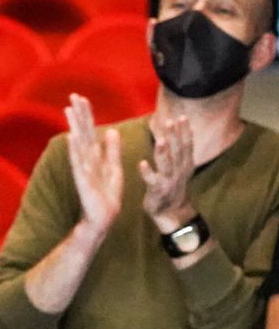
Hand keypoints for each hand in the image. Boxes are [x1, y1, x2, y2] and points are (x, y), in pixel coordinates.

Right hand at [64, 94, 122, 238]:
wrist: (104, 217)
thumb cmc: (107, 195)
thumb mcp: (114, 167)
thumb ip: (112, 150)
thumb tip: (110, 130)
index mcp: (94, 156)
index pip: (89, 131)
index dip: (86, 115)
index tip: (81, 98)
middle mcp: (86, 160)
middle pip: (82, 132)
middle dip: (78, 114)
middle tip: (73, 96)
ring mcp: (83, 169)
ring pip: (78, 143)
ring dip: (74, 126)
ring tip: (69, 110)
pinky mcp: (83, 181)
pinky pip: (78, 163)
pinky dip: (75, 150)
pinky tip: (72, 138)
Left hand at [140, 113, 194, 231]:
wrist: (173, 212)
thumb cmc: (174, 186)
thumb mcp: (181, 168)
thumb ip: (181, 151)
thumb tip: (183, 131)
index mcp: (185, 164)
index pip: (187, 144)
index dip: (185, 131)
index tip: (182, 116)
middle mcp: (179, 171)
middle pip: (178, 151)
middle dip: (175, 136)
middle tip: (170, 121)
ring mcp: (169, 181)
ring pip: (167, 164)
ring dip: (163, 152)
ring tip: (160, 139)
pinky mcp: (158, 190)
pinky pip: (152, 180)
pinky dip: (148, 172)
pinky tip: (142, 163)